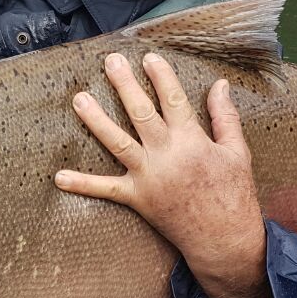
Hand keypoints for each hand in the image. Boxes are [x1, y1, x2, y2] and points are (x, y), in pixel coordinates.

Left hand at [54, 51, 270, 297]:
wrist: (224, 240)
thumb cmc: (234, 194)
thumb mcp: (237, 152)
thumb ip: (225, 116)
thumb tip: (220, 84)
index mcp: (192, 140)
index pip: (172, 99)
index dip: (160, 76)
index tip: (149, 57)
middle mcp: (166, 155)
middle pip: (139, 112)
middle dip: (124, 84)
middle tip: (110, 61)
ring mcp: (148, 176)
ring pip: (116, 142)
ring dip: (95, 120)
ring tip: (79, 98)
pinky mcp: (137, 199)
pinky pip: (105, 190)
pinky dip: (82, 184)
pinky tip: (59, 177)